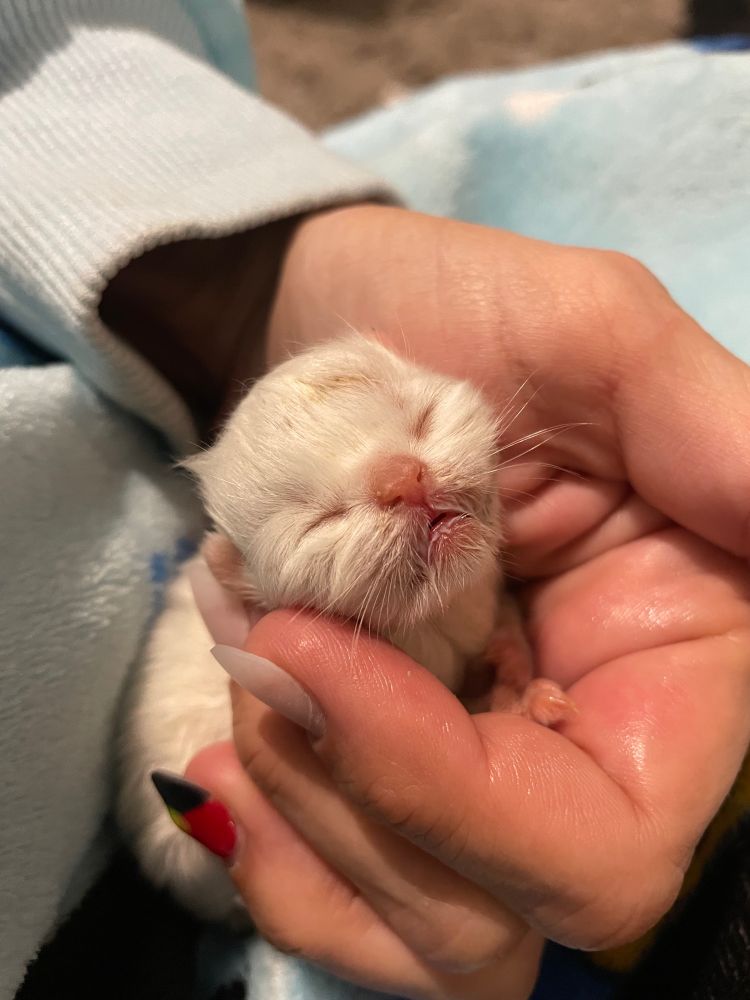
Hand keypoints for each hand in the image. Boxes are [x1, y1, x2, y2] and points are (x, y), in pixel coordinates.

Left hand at [190, 205, 749, 998]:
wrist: (324, 326)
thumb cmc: (456, 306)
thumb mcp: (589, 330)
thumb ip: (712, 429)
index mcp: (672, 656)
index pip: (610, 838)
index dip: (458, 796)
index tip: (312, 658)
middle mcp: (588, 737)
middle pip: (496, 912)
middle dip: (357, 806)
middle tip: (263, 653)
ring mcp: (483, 765)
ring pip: (415, 922)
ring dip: (307, 821)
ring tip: (245, 674)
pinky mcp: (391, 765)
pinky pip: (345, 893)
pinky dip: (278, 851)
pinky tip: (224, 764)